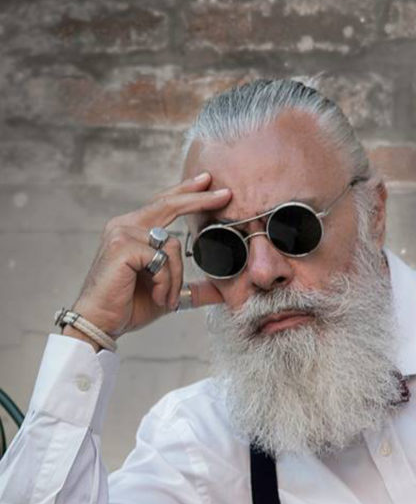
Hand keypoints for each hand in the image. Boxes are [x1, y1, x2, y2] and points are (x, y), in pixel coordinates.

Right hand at [71, 172, 231, 338]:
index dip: (186, 191)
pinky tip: (155, 294)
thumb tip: (223, 292)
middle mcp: (125, 225)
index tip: (207, 180)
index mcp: (134, 229)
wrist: (102, 322)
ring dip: (175, 278)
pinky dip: (165, 282)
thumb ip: (193, 288)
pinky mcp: (122, 246)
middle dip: (200, 199)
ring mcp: (122, 233)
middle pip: (169, 205)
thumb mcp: (169, 293)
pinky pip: (161, 260)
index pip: (164, 204)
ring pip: (173, 245)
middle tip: (226, 195)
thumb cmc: (129, 306)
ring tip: (163, 298)